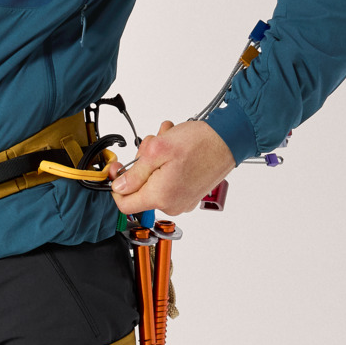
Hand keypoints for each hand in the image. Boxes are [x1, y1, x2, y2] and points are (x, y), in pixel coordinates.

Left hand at [110, 118, 233, 216]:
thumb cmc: (199, 143)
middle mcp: (172, 204)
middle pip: (140, 189)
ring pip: (155, 182)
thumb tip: (119, 187)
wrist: (229, 139)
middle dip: (141, 164)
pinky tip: (175, 149)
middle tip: (152, 143)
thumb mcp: (157, 151)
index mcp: (160, 197)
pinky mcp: (190, 194)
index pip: (124, 205)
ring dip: (156, 160)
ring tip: (167, 141)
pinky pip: (169, 181)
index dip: (116, 186)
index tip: (118, 169)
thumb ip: (134, 173)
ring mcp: (183, 201)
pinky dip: (168, 165)